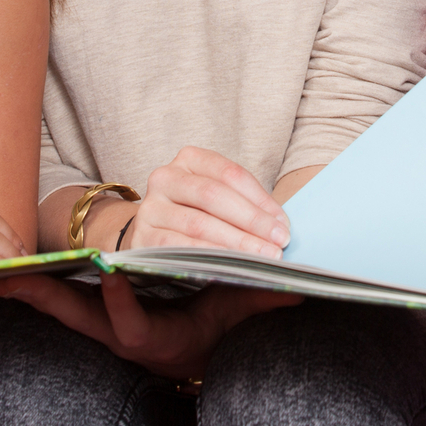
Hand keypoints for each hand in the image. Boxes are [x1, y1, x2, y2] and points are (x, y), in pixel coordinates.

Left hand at [0, 270, 297, 378]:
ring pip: (67, 315)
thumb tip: (293, 291)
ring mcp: (106, 328)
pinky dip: (43, 294)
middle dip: (57, 302)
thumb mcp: (234, 320)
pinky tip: (14, 282)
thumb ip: (257, 304)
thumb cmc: (214, 328)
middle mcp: (125, 337)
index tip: (111, 277)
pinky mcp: (95, 316)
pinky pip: (64, 307)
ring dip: (40, 297)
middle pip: (86, 321)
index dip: (121, 306)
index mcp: (156, 341)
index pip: (133, 326)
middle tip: (21, 283)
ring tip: (6, 282)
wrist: (194, 347)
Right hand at [127, 146, 290, 257]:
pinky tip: (232, 266)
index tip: (283, 223)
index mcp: (189, 159)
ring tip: (263, 256)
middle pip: (213, 195)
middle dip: (251, 221)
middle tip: (279, 241)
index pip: (230, 174)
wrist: (151, 234)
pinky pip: (179, 247)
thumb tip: (282, 226)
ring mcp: (151, 207)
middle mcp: (165, 177)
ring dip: (236, 242)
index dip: (260, 199)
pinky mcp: (142, 237)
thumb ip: (246, 205)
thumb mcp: (218, 200)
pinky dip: (209, 256)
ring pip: (198, 224)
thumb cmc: (195, 214)